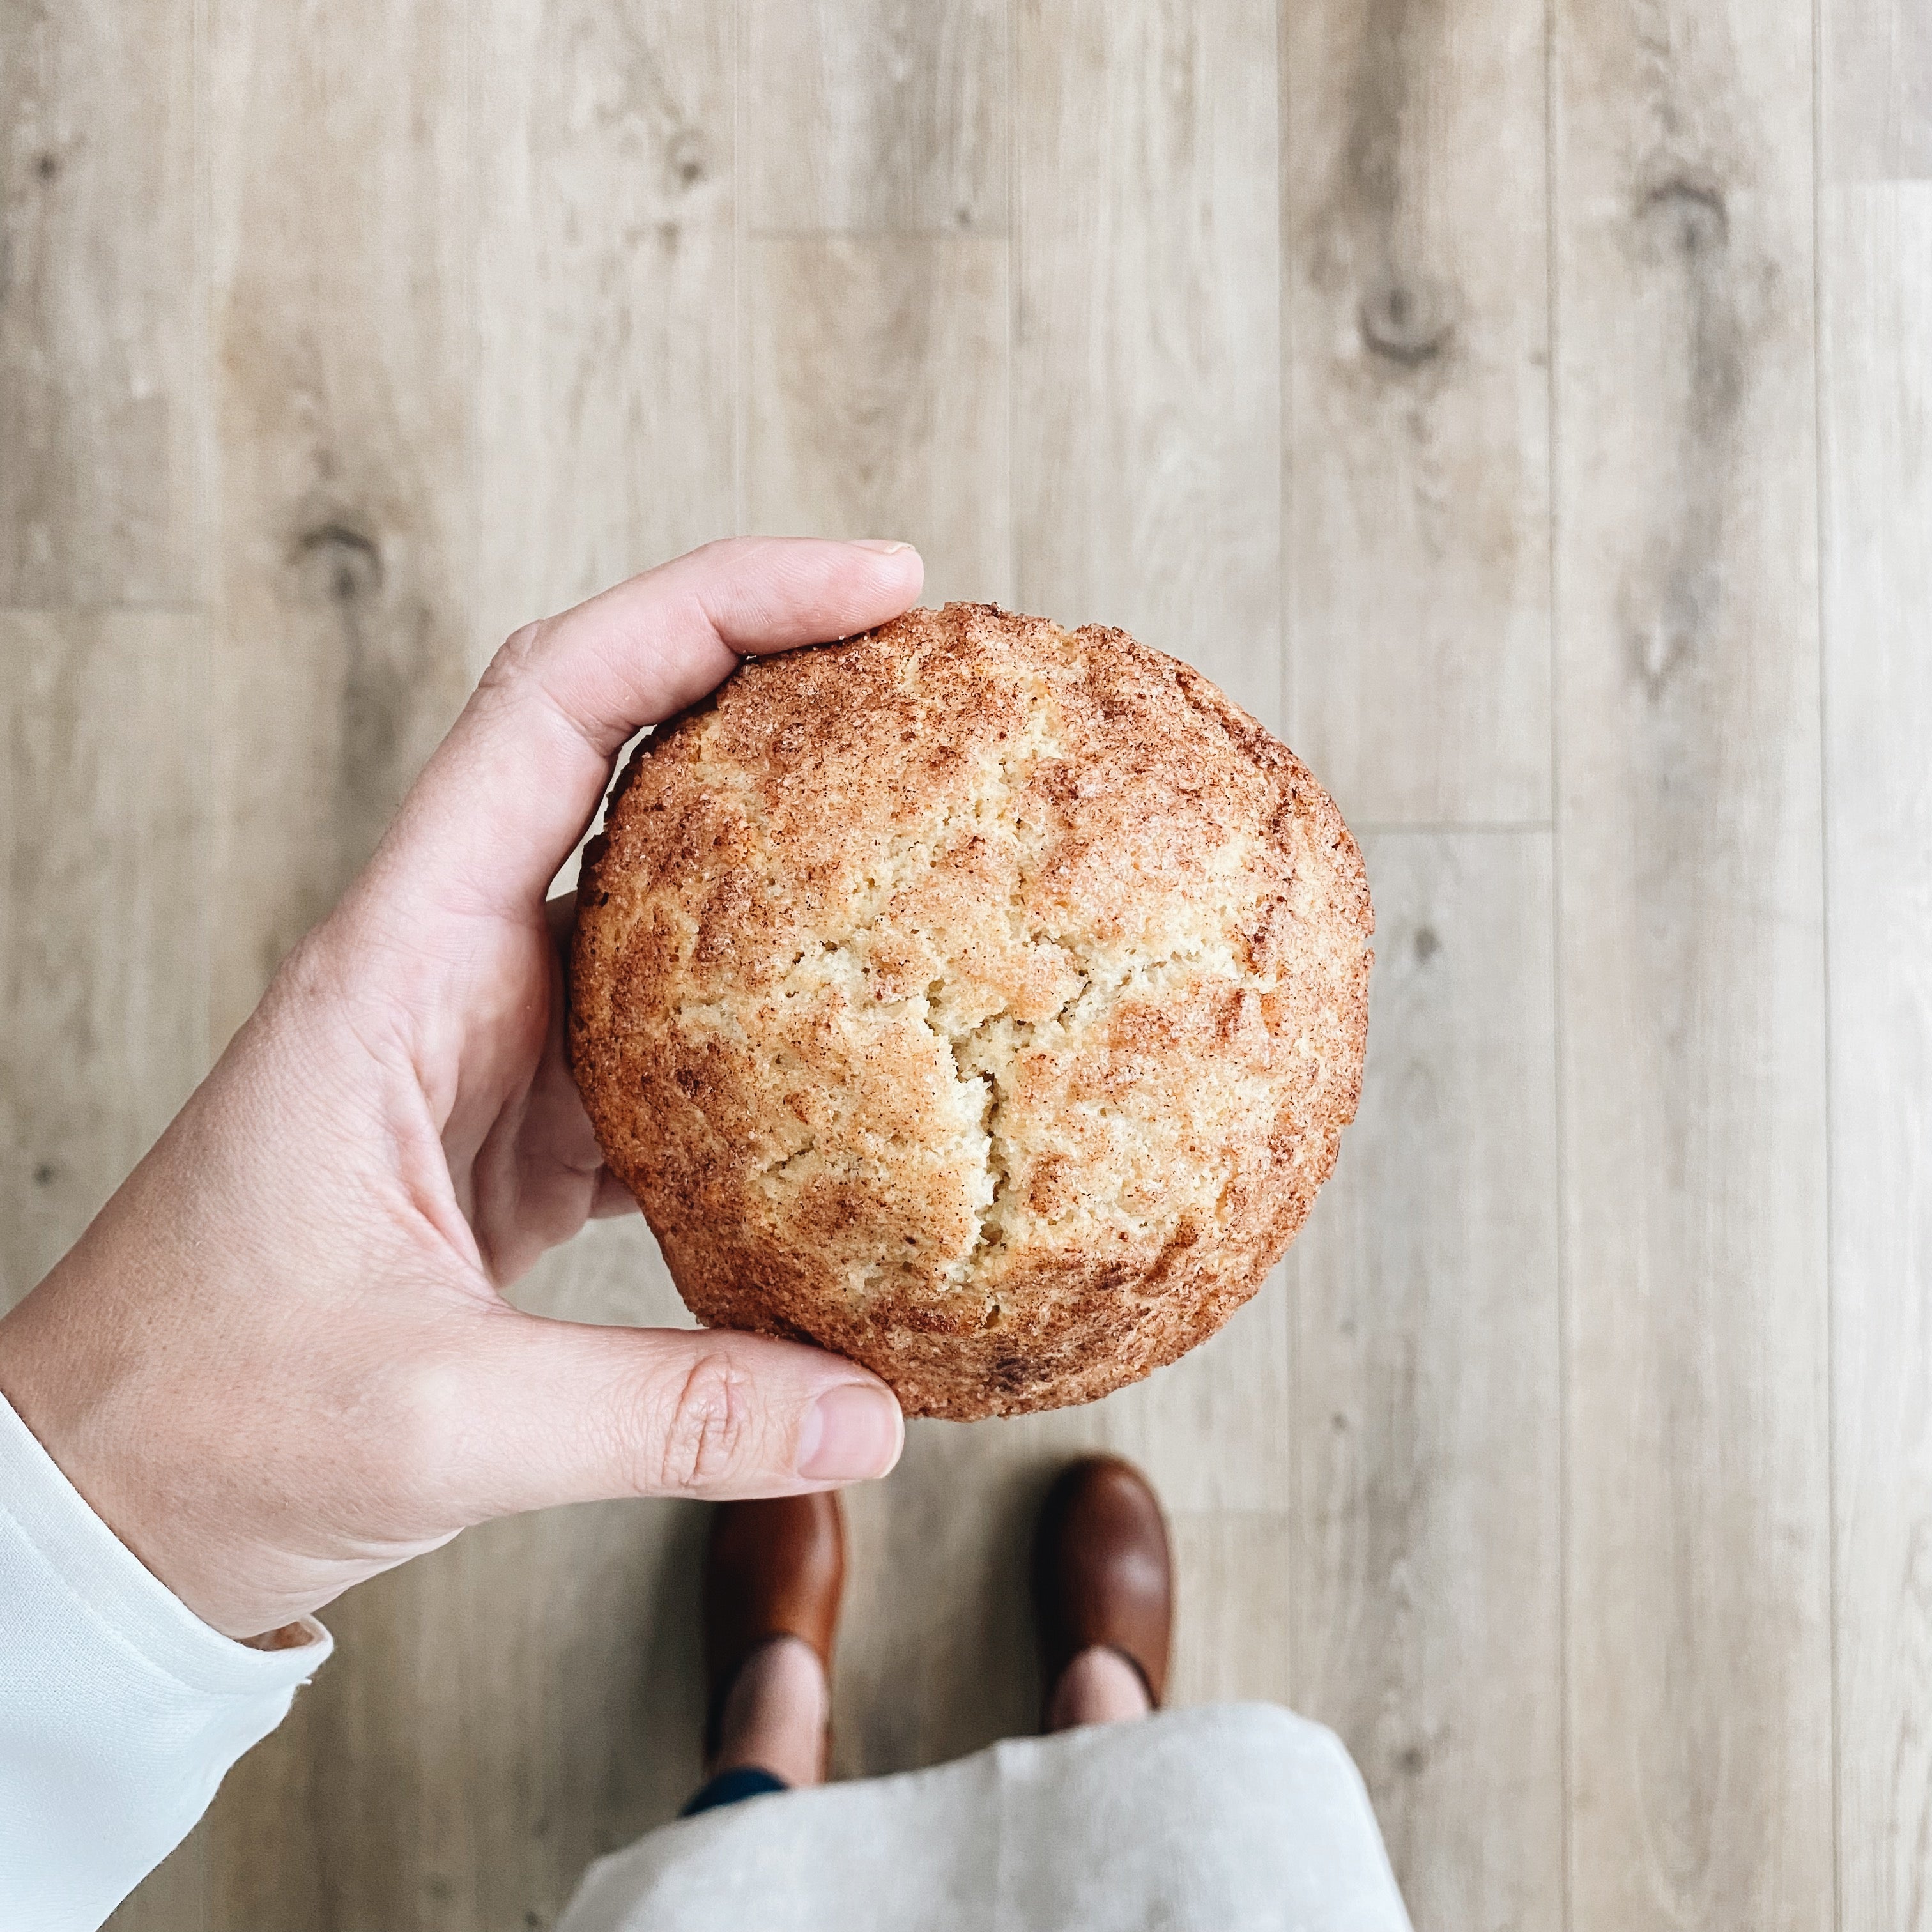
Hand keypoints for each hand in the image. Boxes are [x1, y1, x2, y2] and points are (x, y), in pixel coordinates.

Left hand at [0, 537, 921, 1639]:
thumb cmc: (203, 1421)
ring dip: (793, 848)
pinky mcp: (525, 1124)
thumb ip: (666, 1418)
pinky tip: (868, 1050)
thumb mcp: (438, 1425)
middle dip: (780, 683)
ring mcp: (492, 1043)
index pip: (557, 707)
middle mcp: (448, 971)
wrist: (106, 1492)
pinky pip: (678, 1033)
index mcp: (398, 970)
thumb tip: (874, 1418)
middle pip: (625, 752)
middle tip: (942, 676)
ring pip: (665, 894)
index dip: (715, 612)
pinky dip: (777, 1021)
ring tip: (937, 829)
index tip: (873, 584)